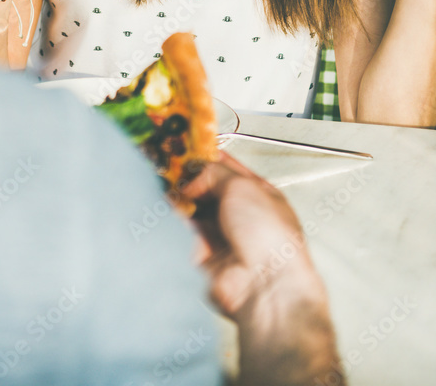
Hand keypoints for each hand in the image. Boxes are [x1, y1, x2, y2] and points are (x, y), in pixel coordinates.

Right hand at [183, 157, 341, 385]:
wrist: (263, 285)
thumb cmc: (268, 235)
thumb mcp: (241, 186)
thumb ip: (213, 174)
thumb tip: (193, 181)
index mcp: (259, 195)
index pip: (230, 170)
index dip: (208, 159)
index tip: (186, 150)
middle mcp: (242, 216)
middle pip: (209, 192)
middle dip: (190, 182)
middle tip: (170, 170)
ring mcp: (224, 238)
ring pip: (194, 213)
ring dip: (181, 203)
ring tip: (166, 189)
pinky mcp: (206, 258)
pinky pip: (185, 236)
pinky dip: (177, 225)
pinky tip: (169, 213)